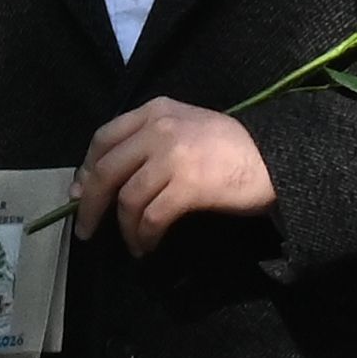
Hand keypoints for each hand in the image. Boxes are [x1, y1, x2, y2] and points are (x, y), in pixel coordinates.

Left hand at [75, 96, 273, 254]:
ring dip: (124, 228)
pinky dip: (144, 236)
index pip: (104, 138)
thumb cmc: (230, 148)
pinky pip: (151, 217)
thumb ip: (146, 143)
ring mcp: (173, 156)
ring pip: (127, 198)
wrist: (276, 158)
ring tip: (133, 243)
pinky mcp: (188, 185)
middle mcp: (160, 128)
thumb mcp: (185, 128)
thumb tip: (97, 178)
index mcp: (155, 111)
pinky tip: (148, 246)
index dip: (86, 169)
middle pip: (106, 170)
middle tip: (86, 229)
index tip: (80, 192)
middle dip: (90, 204)